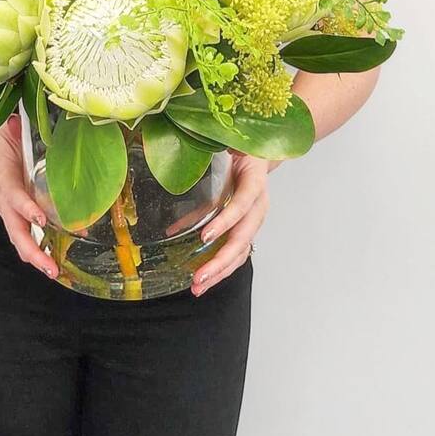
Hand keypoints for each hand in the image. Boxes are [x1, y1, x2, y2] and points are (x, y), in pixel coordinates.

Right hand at [0, 114, 57, 280]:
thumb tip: (12, 121)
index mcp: (1, 175)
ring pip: (19, 236)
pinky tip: (52, 258)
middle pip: (15, 228)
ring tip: (53, 270)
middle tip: (50, 266)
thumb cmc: (0, 136)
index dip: (25, 207)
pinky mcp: (15, 211)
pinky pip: (25, 232)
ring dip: (36, 255)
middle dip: (33, 249)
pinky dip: (38, 246)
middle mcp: (3, 196)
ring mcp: (8, 206)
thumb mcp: (5, 129)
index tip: (40, 219)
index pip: (12, 194)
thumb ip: (10, 128)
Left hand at [191, 150, 268, 296]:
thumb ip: (207, 165)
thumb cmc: (238, 149)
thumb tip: (176, 179)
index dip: (225, 221)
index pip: (243, 204)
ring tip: (198, 286)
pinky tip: (201, 276)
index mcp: (255, 182)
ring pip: (241, 251)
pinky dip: (218, 265)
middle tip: (199, 277)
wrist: (258, 153)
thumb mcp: (224, 151)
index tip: (205, 236)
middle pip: (243, 238)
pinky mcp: (246, 228)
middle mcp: (258, 205)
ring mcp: (254, 220)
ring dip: (220, 271)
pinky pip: (235, 251)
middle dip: (221, 261)